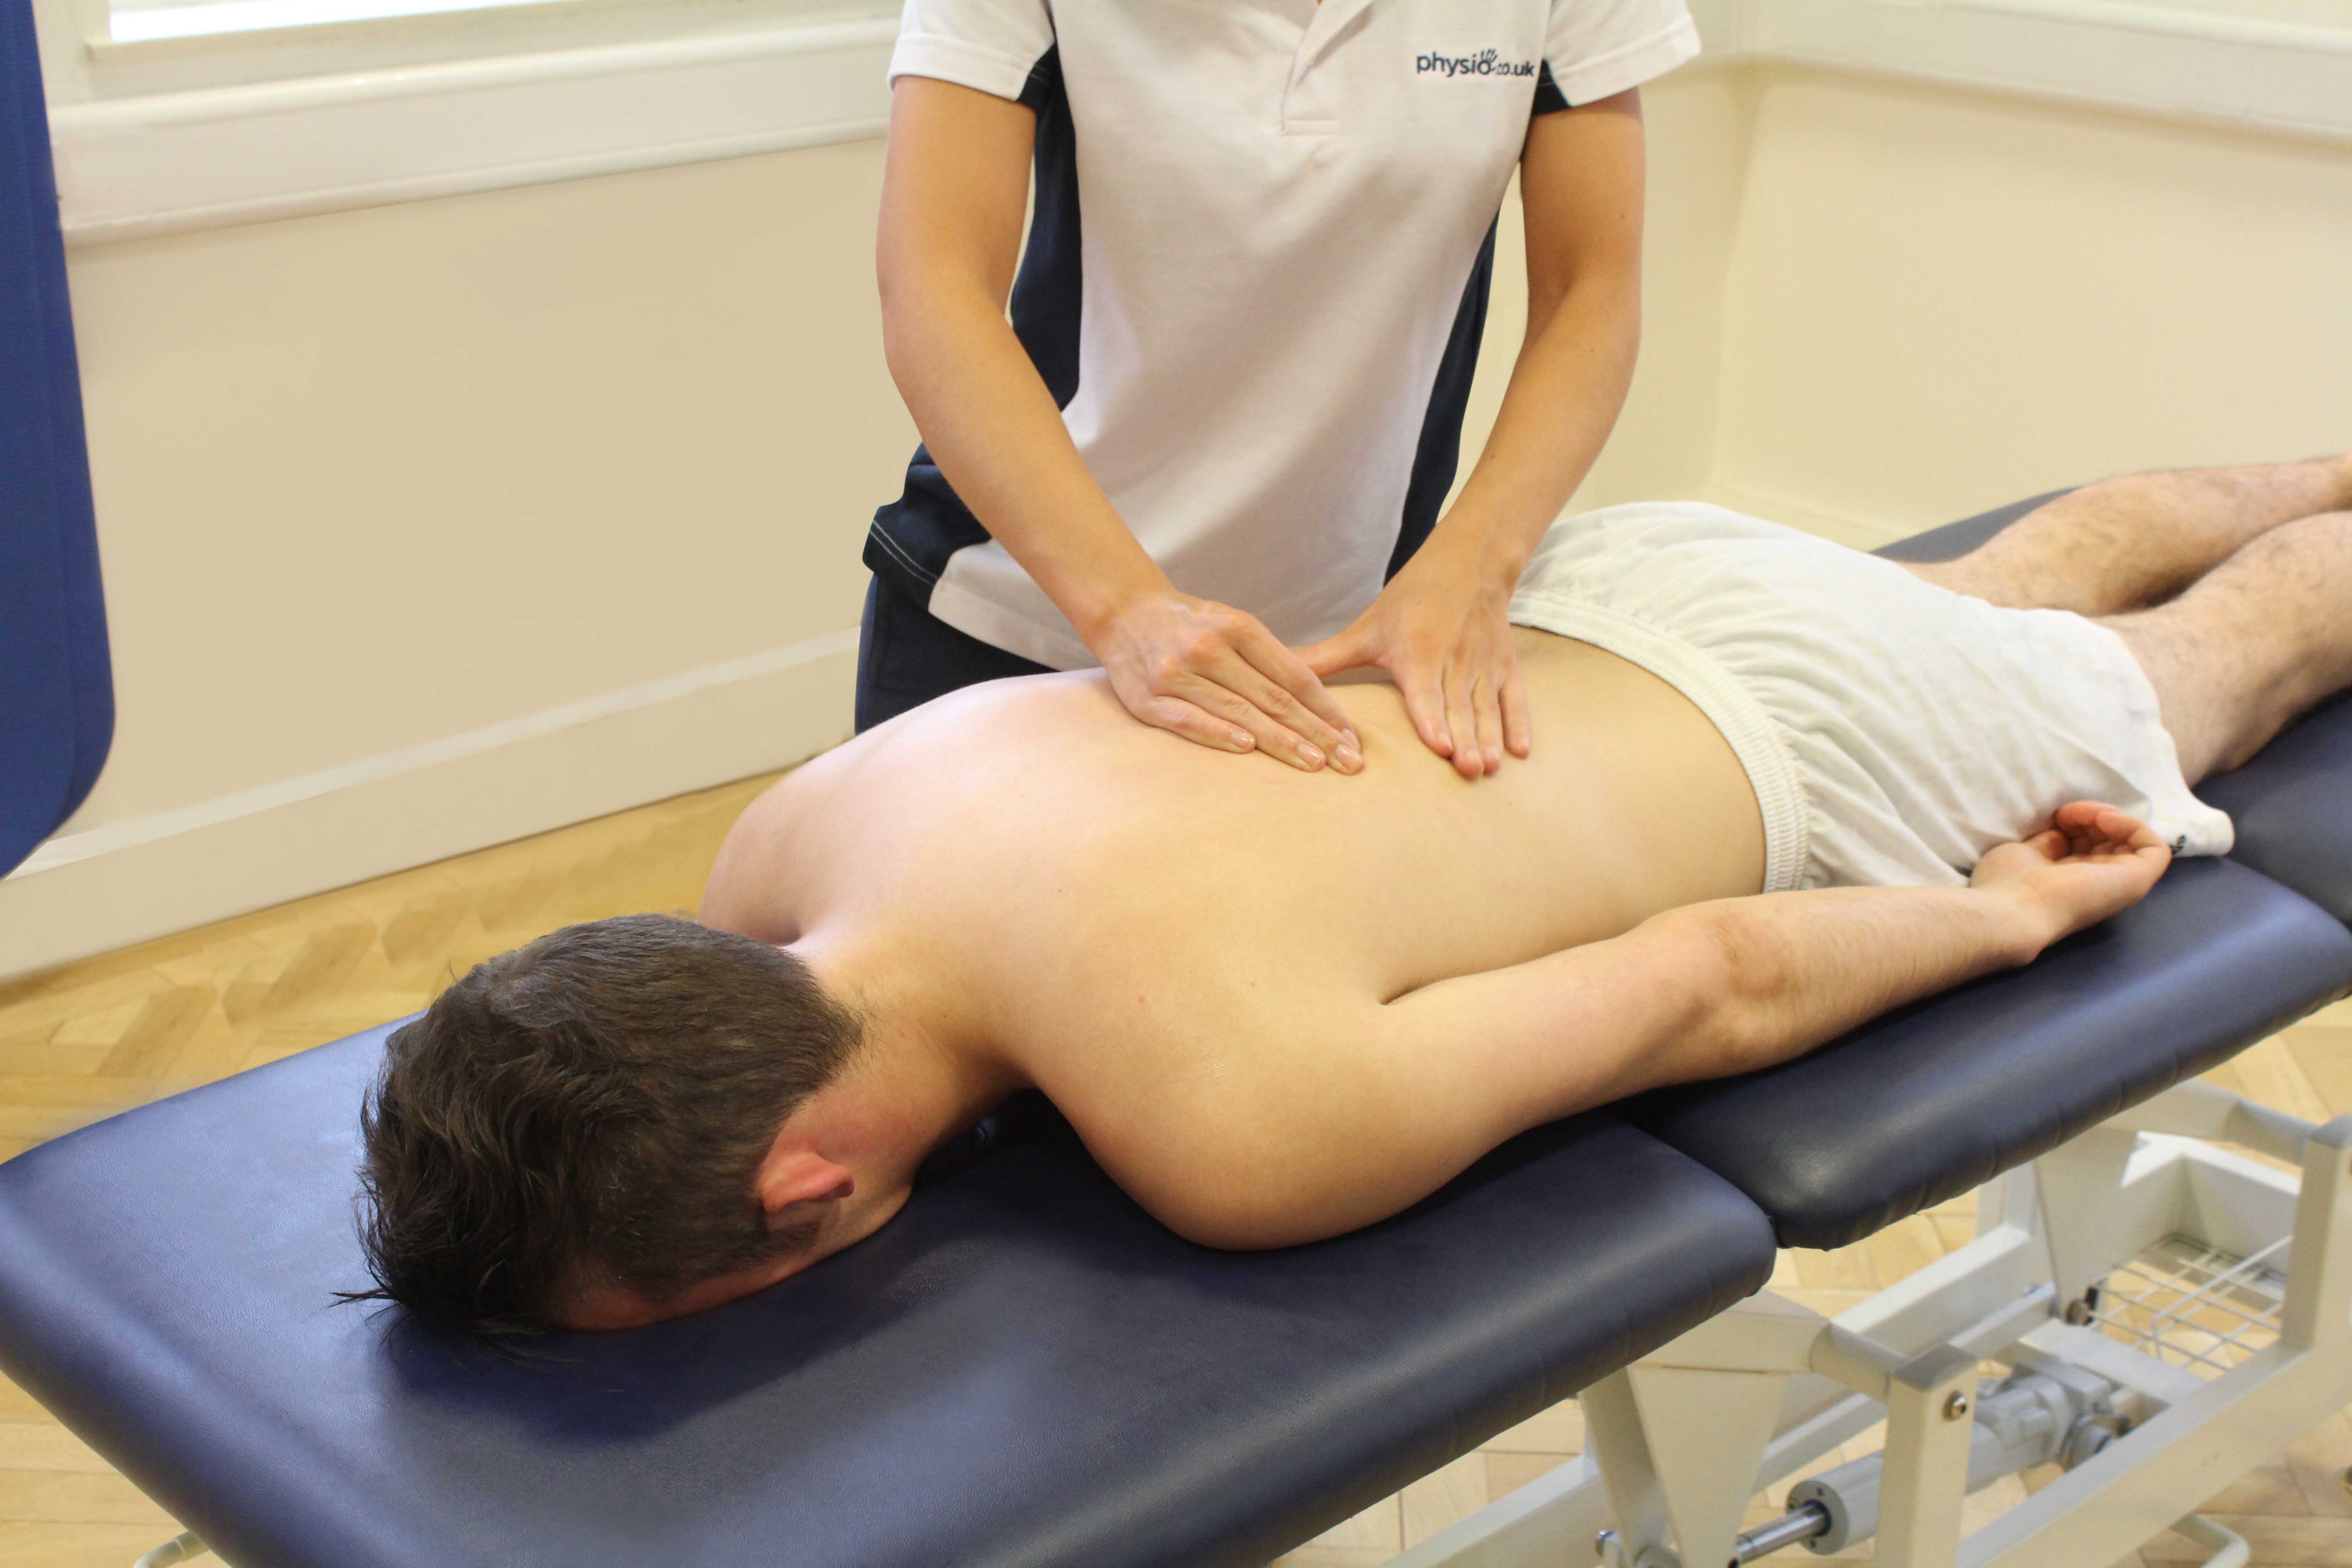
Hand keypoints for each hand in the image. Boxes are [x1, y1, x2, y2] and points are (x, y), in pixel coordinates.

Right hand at [1090, 588, 1362, 772]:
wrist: (1123, 612)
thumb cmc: (1189, 623)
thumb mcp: (1232, 624)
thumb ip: (1268, 658)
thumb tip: (1316, 705)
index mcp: (1237, 626)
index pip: (1293, 675)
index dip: (1325, 708)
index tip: (1351, 737)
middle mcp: (1209, 647)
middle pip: (1273, 698)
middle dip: (1315, 733)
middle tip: (1348, 762)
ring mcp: (1176, 673)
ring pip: (1238, 712)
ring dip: (1280, 741)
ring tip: (1314, 764)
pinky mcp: (1147, 698)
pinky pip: (1188, 719)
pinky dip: (1217, 734)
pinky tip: (1247, 749)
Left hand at [1298, 540, 1528, 779]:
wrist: (1469, 561)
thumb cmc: (1411, 598)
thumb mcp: (1366, 628)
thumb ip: (1325, 659)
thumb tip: (1276, 676)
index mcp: (1418, 652)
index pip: (1426, 692)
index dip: (1432, 719)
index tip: (1438, 747)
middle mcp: (1453, 660)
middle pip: (1459, 708)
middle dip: (1464, 740)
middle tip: (1467, 771)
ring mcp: (1482, 665)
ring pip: (1486, 708)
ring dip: (1489, 739)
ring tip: (1487, 769)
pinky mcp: (1503, 666)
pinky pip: (1514, 699)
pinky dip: (1519, 724)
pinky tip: (1520, 752)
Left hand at [1970, 801, 2173, 953]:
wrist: (2012, 910)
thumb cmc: (2008, 886)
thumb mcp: (2027, 854)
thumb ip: (2051, 843)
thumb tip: (2064, 829)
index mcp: (2070, 882)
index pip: (2089, 845)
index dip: (2077, 823)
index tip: (2055, 817)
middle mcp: (2098, 885)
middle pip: (2111, 841)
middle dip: (2092, 816)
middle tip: (2065, 813)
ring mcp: (2120, 886)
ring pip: (2132, 841)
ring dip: (2108, 815)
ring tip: (2078, 813)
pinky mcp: (2138, 882)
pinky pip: (2155, 848)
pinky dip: (2133, 825)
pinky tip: (2102, 820)